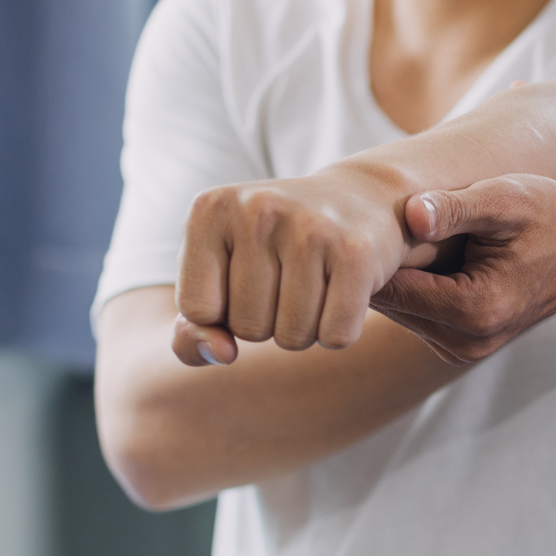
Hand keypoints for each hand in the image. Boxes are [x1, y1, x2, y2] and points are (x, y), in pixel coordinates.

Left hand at [172, 166, 442, 366]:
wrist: (362, 200)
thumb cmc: (278, 250)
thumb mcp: (222, 278)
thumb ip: (193, 330)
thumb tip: (222, 354)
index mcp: (210, 209)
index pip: (197, 310)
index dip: (225, 315)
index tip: (247, 281)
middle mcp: (257, 209)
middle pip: (247, 328)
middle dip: (269, 323)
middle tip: (290, 281)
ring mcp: (310, 228)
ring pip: (292, 337)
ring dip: (305, 329)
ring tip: (317, 285)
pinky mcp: (356, 252)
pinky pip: (335, 336)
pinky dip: (339, 331)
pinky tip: (343, 292)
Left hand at [366, 127, 555, 363]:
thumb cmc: (550, 218)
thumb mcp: (505, 200)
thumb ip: (455, 208)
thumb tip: (411, 214)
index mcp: (473, 310)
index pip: (388, 289)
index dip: (366, 253)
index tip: (354, 218)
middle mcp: (464, 342)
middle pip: (387, 305)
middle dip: (376, 267)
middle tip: (366, 220)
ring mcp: (462, 350)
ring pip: (397, 313)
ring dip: (391, 277)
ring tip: (390, 234)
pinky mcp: (459, 346)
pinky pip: (415, 316)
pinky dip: (411, 287)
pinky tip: (419, 256)